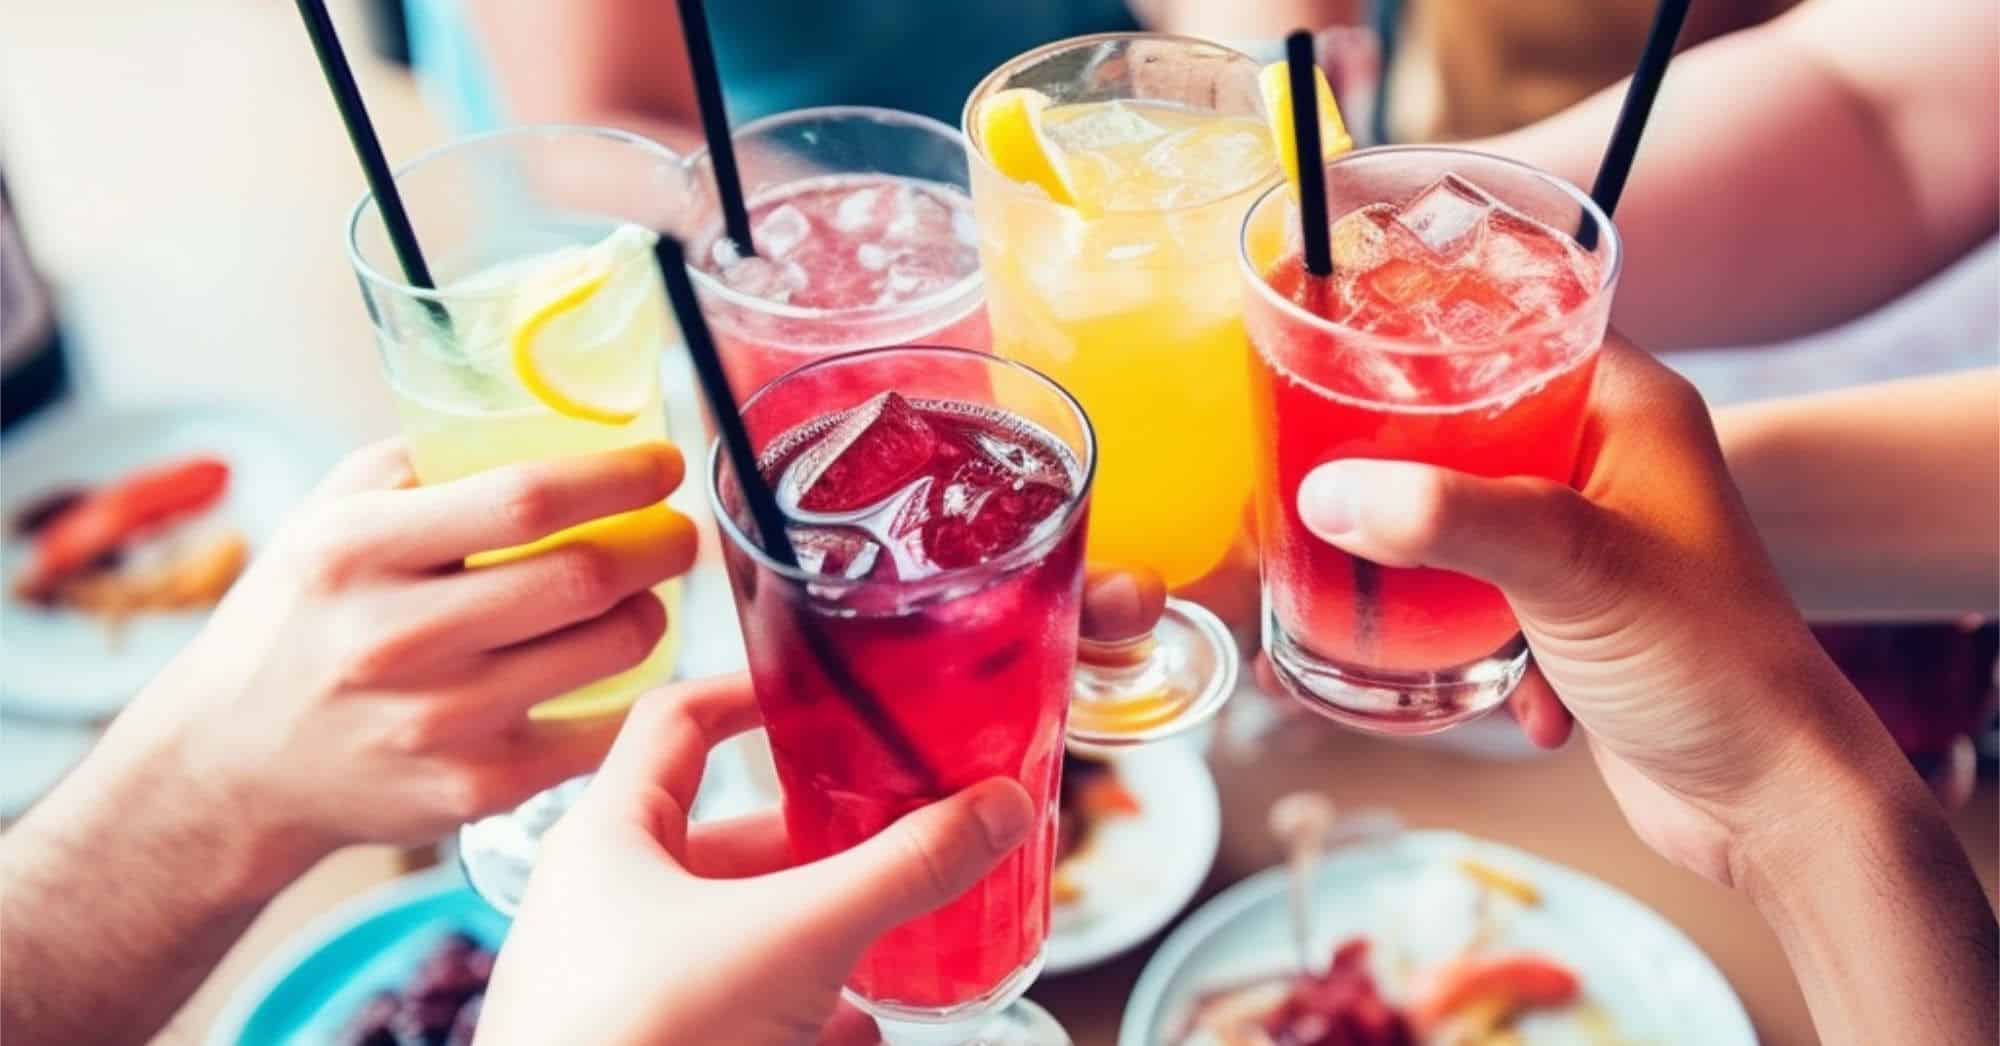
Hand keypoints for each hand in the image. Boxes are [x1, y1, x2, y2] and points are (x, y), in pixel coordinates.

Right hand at [110, 438, 696, 881]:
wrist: (235, 766)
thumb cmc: (301, 620)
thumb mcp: (327, 519)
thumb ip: (424, 465)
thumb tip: (551, 427)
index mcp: (356, 551)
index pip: (525, 499)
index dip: (617, 478)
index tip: (663, 467)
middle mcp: (395, 637)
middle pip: (585, 577)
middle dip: (659, 546)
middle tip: (675, 534)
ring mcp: (439, 721)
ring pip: (608, 651)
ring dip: (651, 614)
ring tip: (643, 597)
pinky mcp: (475, 787)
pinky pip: (601, 730)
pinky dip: (632, 694)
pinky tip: (622, 669)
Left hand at [478, 674, 1033, 1045]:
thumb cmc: (634, 1039)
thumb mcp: (795, 939)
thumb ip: (903, 869)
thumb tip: (997, 806)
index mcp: (611, 835)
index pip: (682, 717)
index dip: (761, 692)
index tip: (833, 692)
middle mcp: (604, 901)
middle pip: (732, 838)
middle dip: (825, 841)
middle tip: (901, 828)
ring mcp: (618, 981)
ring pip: (740, 933)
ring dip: (821, 933)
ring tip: (900, 932)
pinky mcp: (643, 1042)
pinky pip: (733, 1008)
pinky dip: (800, 1010)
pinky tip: (859, 1027)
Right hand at [1293, 337, 1924, 886]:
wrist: (1766, 801)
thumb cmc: (1709, 662)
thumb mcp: (1570, 566)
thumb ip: (1445, 518)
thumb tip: (1324, 493)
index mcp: (1626, 406)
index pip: (1512, 320)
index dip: (1425, 328)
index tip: (1338, 348)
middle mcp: (1608, 458)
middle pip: (1468, 423)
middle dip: (1397, 464)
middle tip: (1320, 473)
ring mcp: (1589, 539)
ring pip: (1462, 516)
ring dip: (1421, 563)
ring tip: (1369, 584)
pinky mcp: (1570, 614)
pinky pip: (1478, 596)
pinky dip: (1466, 639)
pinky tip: (1488, 686)